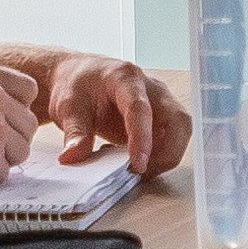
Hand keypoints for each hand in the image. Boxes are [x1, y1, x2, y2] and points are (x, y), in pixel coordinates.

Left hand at [24, 51, 191, 174]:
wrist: (78, 77)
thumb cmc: (77, 84)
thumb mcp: (67, 107)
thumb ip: (74, 133)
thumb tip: (74, 157)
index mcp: (125, 78)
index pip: (141, 109)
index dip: (142, 139)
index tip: (136, 164)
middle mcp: (150, 88)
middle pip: (177, 120)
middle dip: (168, 152)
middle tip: (142, 171)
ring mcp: (158, 103)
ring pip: (179, 132)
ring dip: (164, 156)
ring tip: (135, 168)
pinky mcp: (158, 119)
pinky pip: (169, 140)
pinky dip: (157, 157)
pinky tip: (132, 161)